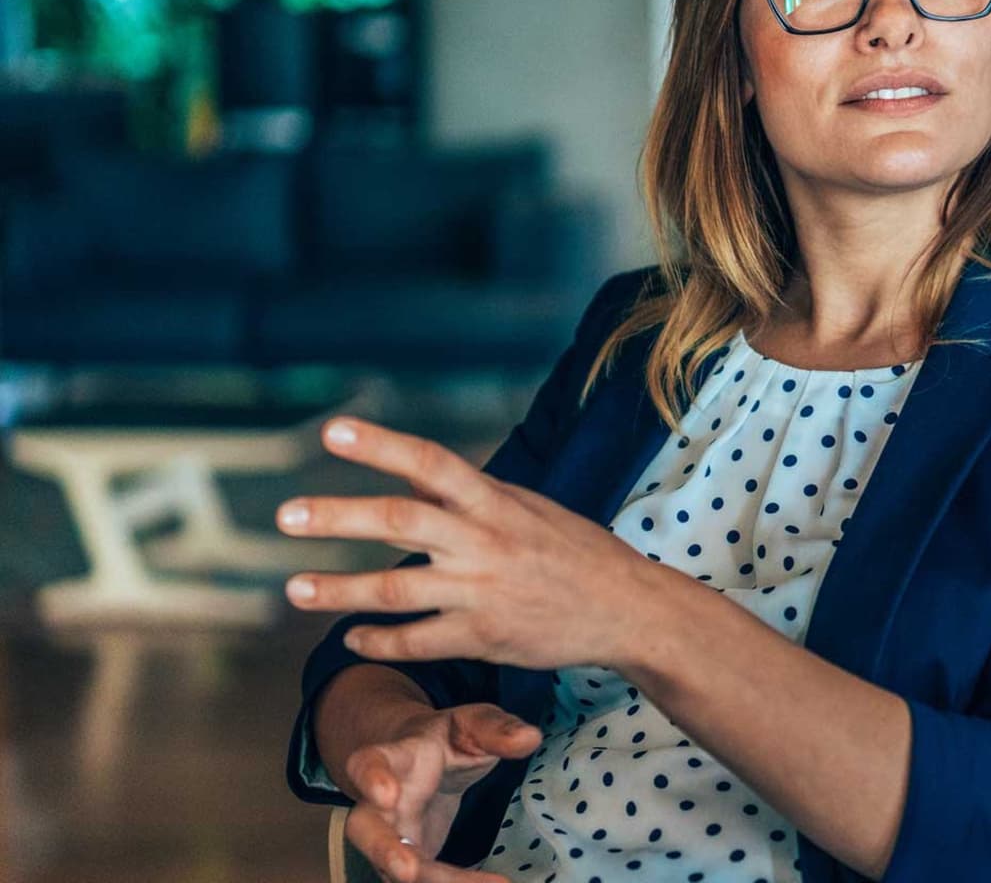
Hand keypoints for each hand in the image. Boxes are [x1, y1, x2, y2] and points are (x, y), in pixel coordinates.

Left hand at [277, 416, 664, 670]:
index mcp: (496, 502)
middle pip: (399, 521)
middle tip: (285, 516)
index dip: (380, 445)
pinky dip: (377, 639)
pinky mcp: (483, 636)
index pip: (431, 463)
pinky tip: (351, 637)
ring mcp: (481, 592)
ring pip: (394, 589)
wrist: (625, 610)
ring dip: (337, 590)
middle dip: (338, 518)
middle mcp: (484, 542)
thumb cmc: (577, 552)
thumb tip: (412, 476)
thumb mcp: (530, 509)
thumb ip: (470, 496)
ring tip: (294, 588)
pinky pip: (416, 640)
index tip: (331, 431)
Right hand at [343, 702, 539, 882]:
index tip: (386, 794)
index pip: (367, 763)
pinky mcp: (412, 860)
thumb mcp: (473, 723)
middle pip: (365, 830)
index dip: (370, 778)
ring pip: (396, 867)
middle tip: (406, 871)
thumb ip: (496, 728)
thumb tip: (529, 738)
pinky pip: (426, 881)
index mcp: (394, 759)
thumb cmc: (446, 739)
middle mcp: (382, 804)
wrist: (424, 761)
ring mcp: (393, 837)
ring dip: (432, 882)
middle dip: (382, 851)